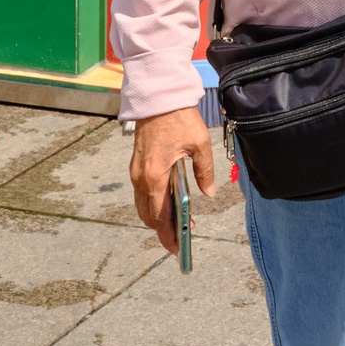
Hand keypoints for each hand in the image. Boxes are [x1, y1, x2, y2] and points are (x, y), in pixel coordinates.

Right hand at [128, 105, 217, 257]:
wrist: (157, 97)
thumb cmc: (179, 118)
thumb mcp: (200, 144)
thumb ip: (205, 171)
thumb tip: (208, 194)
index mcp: (155, 176)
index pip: (159, 216)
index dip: (168, 235)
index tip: (178, 248)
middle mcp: (141, 177)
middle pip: (148, 215)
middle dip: (162, 231)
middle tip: (179, 241)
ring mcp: (136, 172)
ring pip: (143, 205)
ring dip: (157, 218)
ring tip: (177, 226)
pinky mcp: (137, 165)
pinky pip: (143, 193)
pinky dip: (153, 204)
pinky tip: (168, 205)